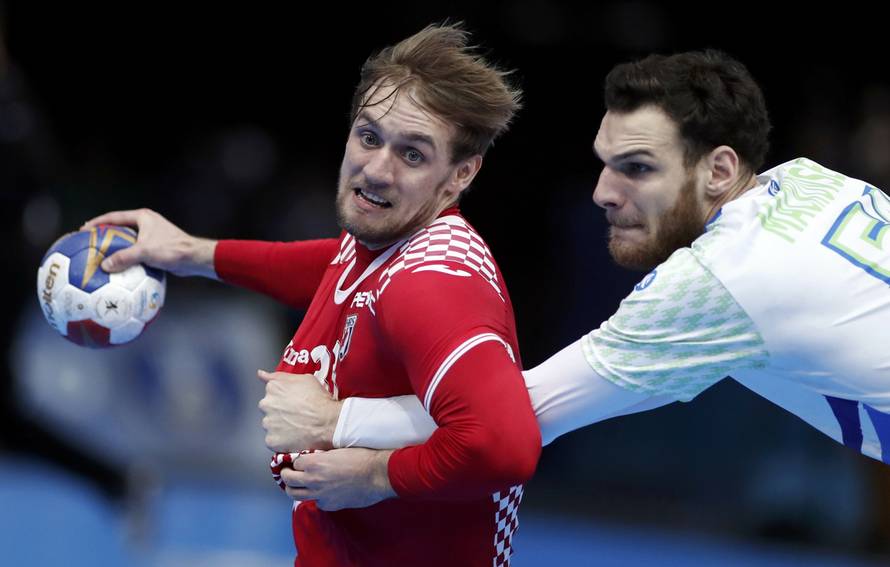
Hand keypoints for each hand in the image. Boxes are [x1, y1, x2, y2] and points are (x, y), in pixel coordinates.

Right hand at [80, 208, 216, 277]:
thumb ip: (124, 258)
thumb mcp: (145, 252)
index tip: (83, 230)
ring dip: (115, 248)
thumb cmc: (172, 249)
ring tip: (100, 257)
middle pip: (119, 228)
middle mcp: (146, 224)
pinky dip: (126, 258)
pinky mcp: (155, 248)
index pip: (113, 217)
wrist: (194, 258)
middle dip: (104, 235)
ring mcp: (150, 236)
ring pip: (127, 241)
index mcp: (142, 217)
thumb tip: (105, 266)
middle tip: (89, 243)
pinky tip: (117, 268)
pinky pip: (135, 251)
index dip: (97, 223)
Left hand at [257, 370, 341, 451]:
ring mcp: (268, 423)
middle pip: (269, 408)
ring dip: (280, 425)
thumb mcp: (304, 378)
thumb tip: (261, 374)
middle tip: (296, 414)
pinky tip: (294, 436)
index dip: (284, 397)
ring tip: (297, 426)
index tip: (293, 401)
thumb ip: (279, 376)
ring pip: (270, 424)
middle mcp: (266, 404)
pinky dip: (281, 440)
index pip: (271, 392)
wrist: (328, 421)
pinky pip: (273, 440)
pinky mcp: (271, 440)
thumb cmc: (319, 400)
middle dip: (279, 411)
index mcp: (273, 387)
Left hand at [279, 448, 395, 510]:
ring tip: (297, 485)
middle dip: (287, 475)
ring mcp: (320, 495)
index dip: (296, 460)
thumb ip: (322, 456)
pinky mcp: (329, 505)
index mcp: (314, 463)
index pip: (294, 462)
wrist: (378, 474)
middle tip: (289, 472)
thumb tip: (313, 458)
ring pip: (295, 494)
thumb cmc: (362, 457)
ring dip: (294, 488)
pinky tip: (323, 492)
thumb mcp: (337, 450)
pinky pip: (316, 502)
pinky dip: (316, 497)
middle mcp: (313, 480)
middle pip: (288, 480)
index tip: (298, 460)